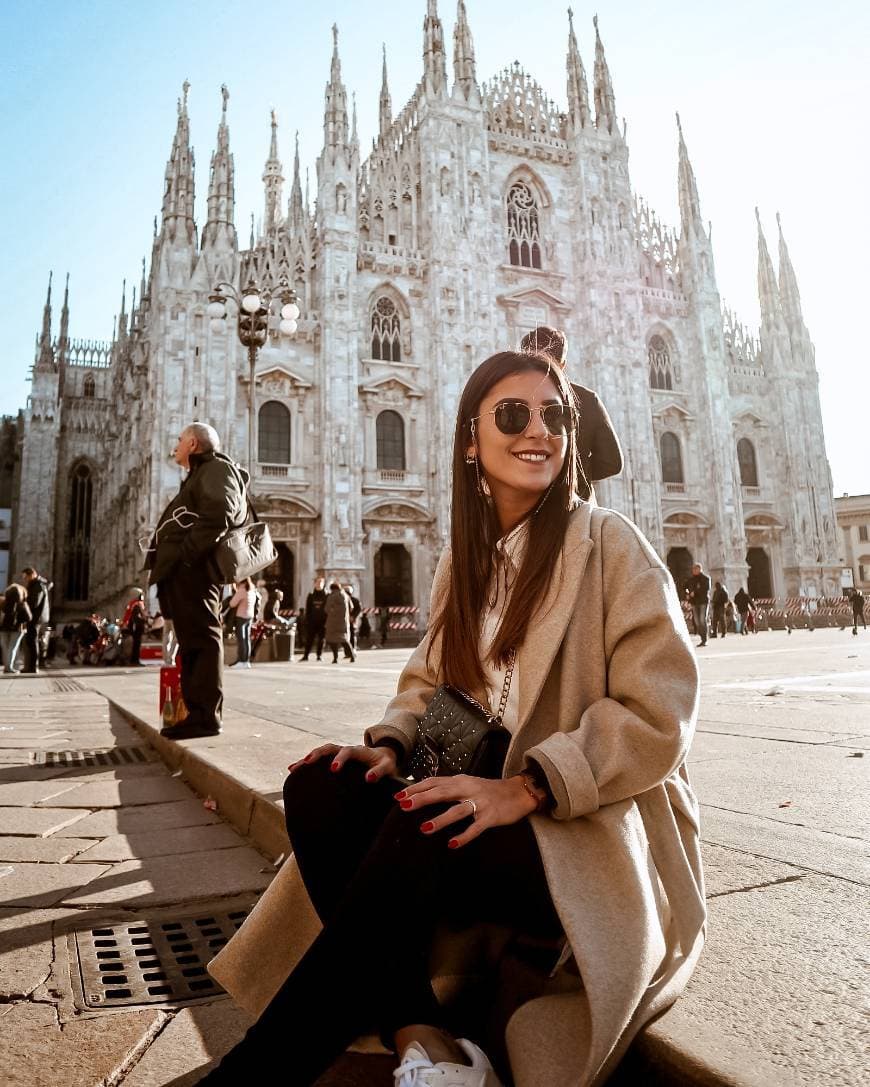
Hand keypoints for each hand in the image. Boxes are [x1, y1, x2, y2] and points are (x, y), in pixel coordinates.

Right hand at [287, 742, 397, 782]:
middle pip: (329, 748)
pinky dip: (307, 763)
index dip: (340, 759)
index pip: (348, 751)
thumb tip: (368, 779)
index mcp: (359, 751)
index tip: (334, 769)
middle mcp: (346, 750)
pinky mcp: (334, 759)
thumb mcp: (387, 767)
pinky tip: (294, 771)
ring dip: (307, 758)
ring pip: (321, 752)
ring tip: (293, 768)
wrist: (383, 756)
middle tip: (306, 763)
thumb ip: (379, 772)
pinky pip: (319, 759)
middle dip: (317, 754)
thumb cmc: (385, 764)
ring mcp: (339, 754)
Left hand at [394, 774, 536, 848]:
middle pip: (441, 792)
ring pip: (457, 811)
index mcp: (460, 781)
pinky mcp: (491, 817)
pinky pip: (475, 827)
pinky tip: (452, 844)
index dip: (416, 789)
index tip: (399, 797)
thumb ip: (449, 787)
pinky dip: (464, 836)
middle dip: (422, 799)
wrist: (518, 792)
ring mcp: (480, 803)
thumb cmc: (489, 790)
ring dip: (441, 820)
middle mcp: (468, 789)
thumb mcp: (468, 783)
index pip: (434, 782)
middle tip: (404, 806)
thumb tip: (425, 793)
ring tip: (425, 829)